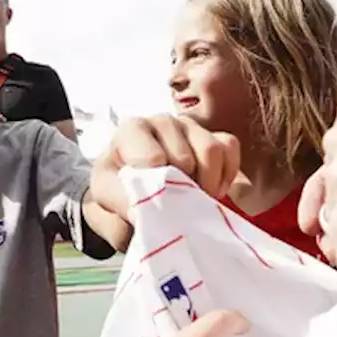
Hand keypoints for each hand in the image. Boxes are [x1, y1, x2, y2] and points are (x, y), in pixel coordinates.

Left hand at [90, 114, 239, 221]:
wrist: (131, 186)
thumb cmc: (118, 188)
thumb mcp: (107, 198)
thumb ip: (120, 204)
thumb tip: (141, 215)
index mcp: (131, 130)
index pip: (151, 157)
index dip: (156, 186)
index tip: (152, 204)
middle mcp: (161, 121)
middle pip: (184, 156)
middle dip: (181, 190)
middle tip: (174, 208)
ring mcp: (190, 126)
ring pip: (211, 150)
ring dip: (206, 184)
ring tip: (192, 201)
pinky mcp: (214, 134)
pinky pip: (229, 149)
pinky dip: (226, 176)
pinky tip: (210, 192)